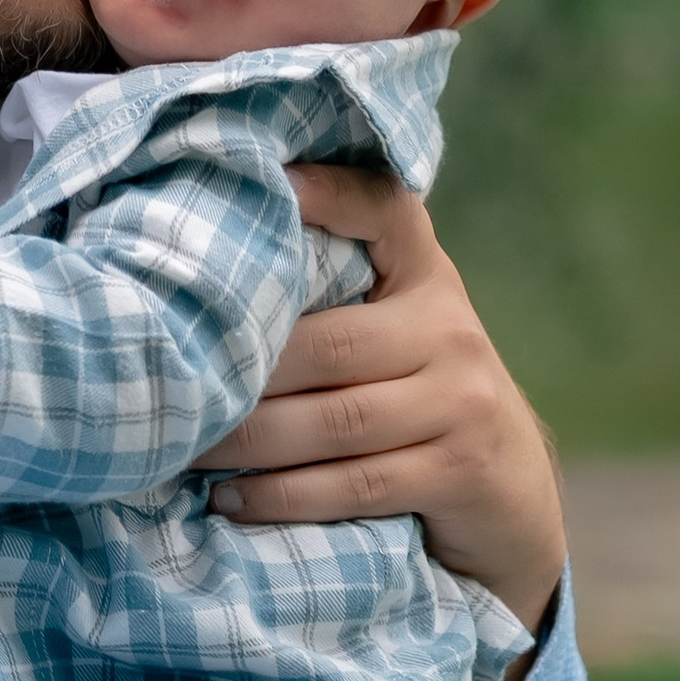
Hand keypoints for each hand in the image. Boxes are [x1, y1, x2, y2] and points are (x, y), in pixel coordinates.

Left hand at [206, 165, 564, 632]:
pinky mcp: (460, 472)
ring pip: (335, 421)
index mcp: (427, 279)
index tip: (274, 181)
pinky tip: (230, 499)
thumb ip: (336, 296)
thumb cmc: (420, 399)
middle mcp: (451, 330)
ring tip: (182, 448)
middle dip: (241, 373)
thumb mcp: (399, 330)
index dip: (332, 193)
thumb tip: (205, 271)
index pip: (386, 213)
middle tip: (166, 387)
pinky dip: (282, 496)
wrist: (513, 493)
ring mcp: (462, 403)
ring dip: (247, 442)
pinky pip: (355, 484)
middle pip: (328, 344)